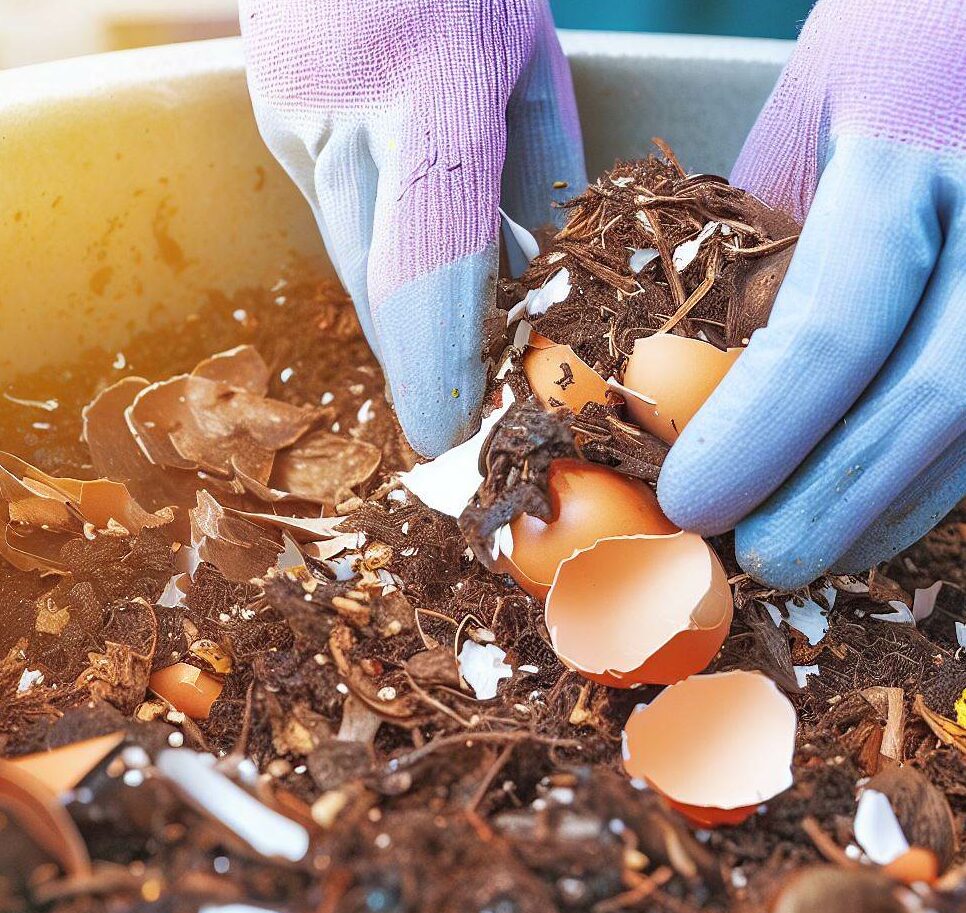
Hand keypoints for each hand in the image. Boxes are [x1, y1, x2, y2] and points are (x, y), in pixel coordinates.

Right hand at [240, 0, 585, 456]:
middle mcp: (341, 108)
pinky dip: (377, 257)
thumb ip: (539, 163)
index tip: (448, 435)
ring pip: (351, 261)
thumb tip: (539, 274)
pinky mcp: (273, 117)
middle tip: (452, 423)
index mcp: (436, 80)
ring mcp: (293, 113)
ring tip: (440, 363)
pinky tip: (408, 265)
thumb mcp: (530, 50)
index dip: (438, 362)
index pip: (432, 259)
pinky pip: (334, 219)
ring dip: (396, 320)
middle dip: (415, 365)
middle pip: (377, 285)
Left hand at [658, 0, 965, 589]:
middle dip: (837, 501)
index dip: (758, 437)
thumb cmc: (874, 72)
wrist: (965, 37)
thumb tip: (688, 403)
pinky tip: (884, 510)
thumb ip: (761, 259)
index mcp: (905, 147)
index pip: (832, 325)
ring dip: (894, 507)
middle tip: (761, 561)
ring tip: (815, 549)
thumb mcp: (800, 136)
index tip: (690, 505)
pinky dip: (938, 478)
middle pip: (935, 392)